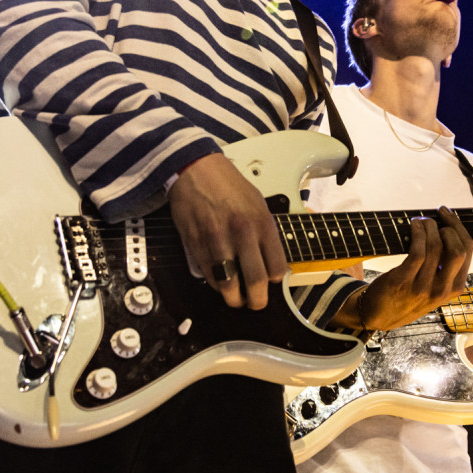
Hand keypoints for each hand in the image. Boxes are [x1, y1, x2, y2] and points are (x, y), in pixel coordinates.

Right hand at [168, 154, 286, 309]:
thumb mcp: (258, 203)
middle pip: (255, 281)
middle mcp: (242, 233)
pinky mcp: (196, 244)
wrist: (196, 169)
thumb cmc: (229, 186)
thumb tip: (271, 262)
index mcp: (262, 223)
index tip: (270, 280)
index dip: (275, 279)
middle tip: (255, 303)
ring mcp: (217, 240)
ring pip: (229, 285)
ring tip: (236, 299)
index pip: (277, 266)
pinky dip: (216, 285)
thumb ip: (265, 232)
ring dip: (233, 299)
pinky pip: (209, 276)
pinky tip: (220, 282)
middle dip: (257, 301)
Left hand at [335, 207, 472, 331]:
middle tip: (438, 215)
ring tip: (422, 220)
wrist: (380, 316)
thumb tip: (449, 232)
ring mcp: (423, 287)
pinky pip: (417, 251)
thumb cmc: (409, 297)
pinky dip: (417, 233)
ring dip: (430, 226)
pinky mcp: (404, 281)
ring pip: (436, 246)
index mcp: (455, 289)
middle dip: (450, 226)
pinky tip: (414, 226)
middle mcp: (442, 290)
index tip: (449, 216)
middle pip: (458, 249)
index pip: (467, 252)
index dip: (460, 228)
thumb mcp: (435, 290)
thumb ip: (446, 270)